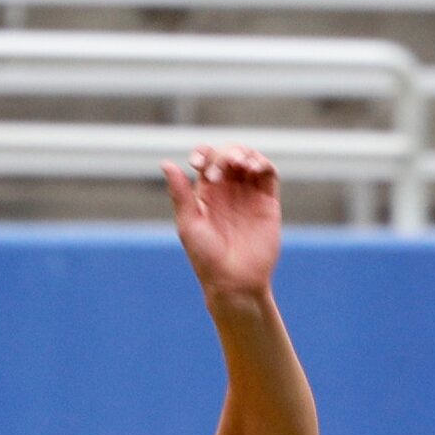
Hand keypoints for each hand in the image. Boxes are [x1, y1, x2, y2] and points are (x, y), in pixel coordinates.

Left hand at [164, 145, 280, 301]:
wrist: (235, 281)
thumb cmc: (206, 257)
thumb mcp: (189, 224)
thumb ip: (180, 193)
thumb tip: (166, 163)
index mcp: (206, 194)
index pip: (206, 160)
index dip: (203, 154)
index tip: (198, 163)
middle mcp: (228, 190)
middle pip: (229, 154)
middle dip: (226, 153)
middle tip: (221, 171)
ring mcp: (249, 194)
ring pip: (249, 159)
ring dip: (245, 154)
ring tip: (239, 164)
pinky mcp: (268, 200)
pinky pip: (268, 173)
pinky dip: (263, 163)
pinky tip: (254, 168)